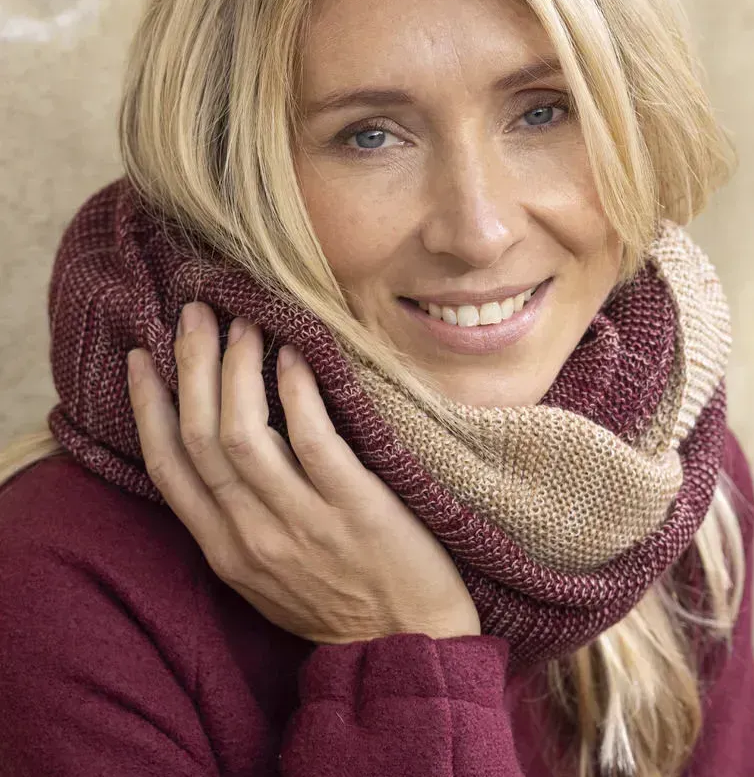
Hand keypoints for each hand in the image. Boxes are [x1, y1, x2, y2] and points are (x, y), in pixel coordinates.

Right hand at [126, 302, 480, 643]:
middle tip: (195, 314)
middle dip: (190, 367)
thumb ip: (235, 521)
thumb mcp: (264, 576)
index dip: (148, 407)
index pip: (169, 467)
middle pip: (200, 436)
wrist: (407, 644)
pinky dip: (298, 393)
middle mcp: (252, 535)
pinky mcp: (356, 509)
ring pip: (244, 434)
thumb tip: (218, 452)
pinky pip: (314, 440)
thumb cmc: (336, 601)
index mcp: (224, 550)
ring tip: (245, 323)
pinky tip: (296, 356)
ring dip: (237, 369)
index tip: (142, 357)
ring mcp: (303, 523)